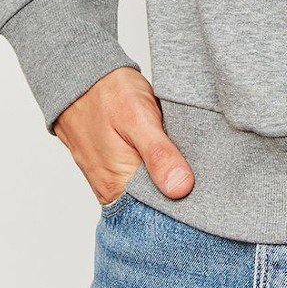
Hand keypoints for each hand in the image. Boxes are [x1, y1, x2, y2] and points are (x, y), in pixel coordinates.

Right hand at [53, 67, 194, 206]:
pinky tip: (171, 156)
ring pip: (148, 190)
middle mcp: (111, 189)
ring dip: (167, 179)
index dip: (183, 205)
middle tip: (204, 174)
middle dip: (178, 193)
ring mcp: (111, 178)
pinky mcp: (114, 166)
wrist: (80, 75)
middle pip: (153, 204)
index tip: (205, 191)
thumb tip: (181, 189)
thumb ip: (158, 154)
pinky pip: (139, 177)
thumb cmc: (108, 93)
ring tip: (191, 164)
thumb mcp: (138, 118)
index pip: (157, 212)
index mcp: (117, 185)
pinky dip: (156, 169)